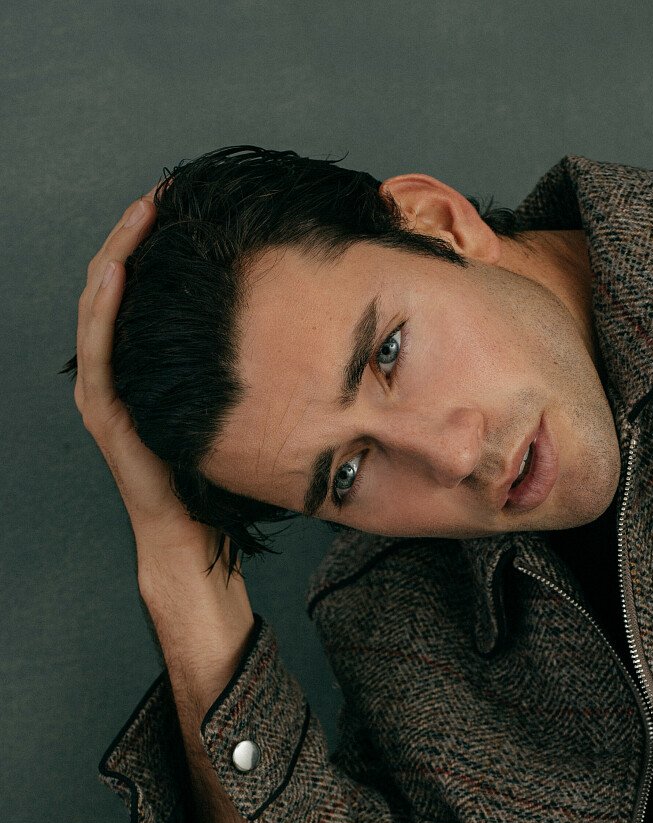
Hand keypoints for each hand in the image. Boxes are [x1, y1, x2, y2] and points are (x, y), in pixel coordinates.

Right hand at [72, 192, 230, 575]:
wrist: (190, 531)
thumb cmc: (212, 471)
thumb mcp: (228, 401)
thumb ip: (234, 361)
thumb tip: (286, 318)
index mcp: (139, 361)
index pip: (139, 286)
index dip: (153, 242)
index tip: (179, 202)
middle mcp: (113, 368)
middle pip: (113, 282)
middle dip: (133, 234)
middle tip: (160, 192)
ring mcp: (102, 387)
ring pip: (99, 304)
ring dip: (117, 254)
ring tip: (139, 214)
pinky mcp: (103, 409)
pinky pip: (98, 347)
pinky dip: (105, 306)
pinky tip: (119, 271)